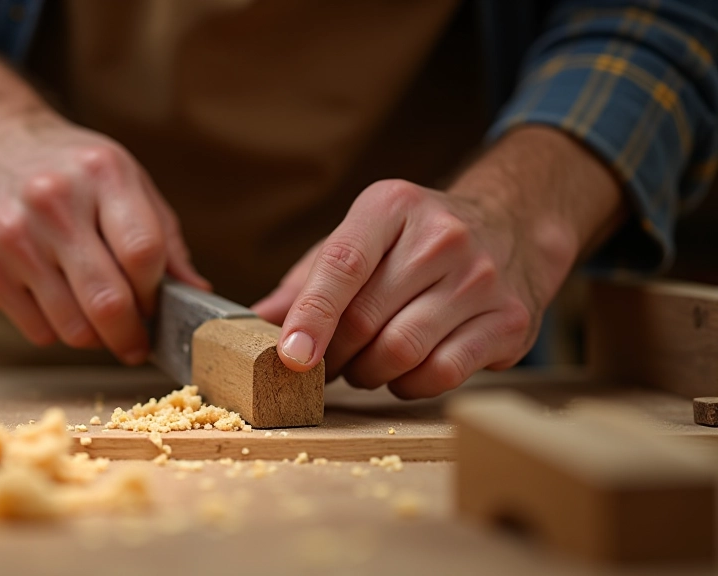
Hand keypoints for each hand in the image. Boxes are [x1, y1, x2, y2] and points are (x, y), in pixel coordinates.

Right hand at [0, 111, 208, 363]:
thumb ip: (164, 238)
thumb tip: (197, 294)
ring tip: (93, 317)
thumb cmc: (68, 170)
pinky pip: (35, 331)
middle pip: (108, 301)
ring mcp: (9, 236)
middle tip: (135, 345)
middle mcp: (51, 202)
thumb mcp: (124, 180)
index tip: (156, 307)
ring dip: (92, 337)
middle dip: (130, 337)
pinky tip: (51, 298)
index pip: (143, 254)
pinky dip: (53, 329)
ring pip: (71, 328)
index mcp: (101, 174)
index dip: (156, 294)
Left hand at [253, 178, 563, 397]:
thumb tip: (257, 320)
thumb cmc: (417, 240)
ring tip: (362, 366)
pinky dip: (407, 386)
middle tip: (322, 365)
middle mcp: (442, 237)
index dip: (311, 316)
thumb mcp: (361, 237)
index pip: (342, 264)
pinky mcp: (508, 322)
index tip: (290, 355)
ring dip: (366, 374)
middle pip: (365, 319)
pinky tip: (403, 372)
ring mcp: (481, 279)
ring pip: (400, 352)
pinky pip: (440, 375)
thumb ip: (308, 279)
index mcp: (393, 205)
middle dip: (332, 355)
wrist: (514, 227)